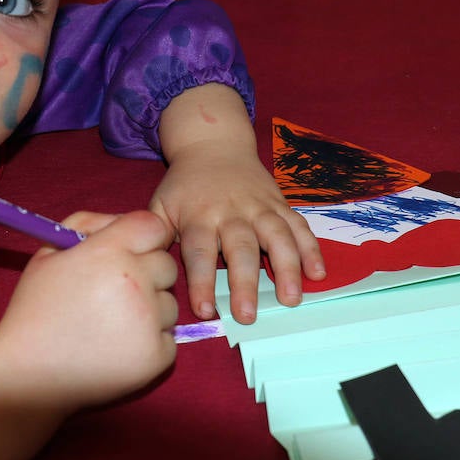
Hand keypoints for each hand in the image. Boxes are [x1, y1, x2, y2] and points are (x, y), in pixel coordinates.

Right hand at [0, 209, 177, 459]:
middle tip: (116, 291)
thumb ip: (88, 224)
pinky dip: (149, 341)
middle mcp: (136, 282)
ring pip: (170, 303)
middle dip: (148, 272)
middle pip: (167, 264)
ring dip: (150, 309)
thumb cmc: (35, 309)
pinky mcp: (157, 357)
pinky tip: (117, 346)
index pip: (154, 226)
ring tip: (112, 323)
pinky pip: (168, 337)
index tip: (131, 251)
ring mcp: (150, 321)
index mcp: (109, 253)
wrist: (28, 374)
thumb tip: (122, 224)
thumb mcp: (49, 253)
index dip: (144, 237)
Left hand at [154, 84, 325, 323]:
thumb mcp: (160, 204)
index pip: (198, 252)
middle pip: (240, 248)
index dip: (201, 282)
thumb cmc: (184, 186)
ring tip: (291, 299)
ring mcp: (258, 206)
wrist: (212, 144)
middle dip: (245, 283)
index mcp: (198, 216)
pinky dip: (311, 249)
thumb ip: (154, 234)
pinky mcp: (279, 203)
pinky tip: (320, 274)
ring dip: (286, 268)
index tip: (206, 311)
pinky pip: (298, 226)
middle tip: (249, 315)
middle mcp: (230, 212)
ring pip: (276, 237)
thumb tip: (139, 264)